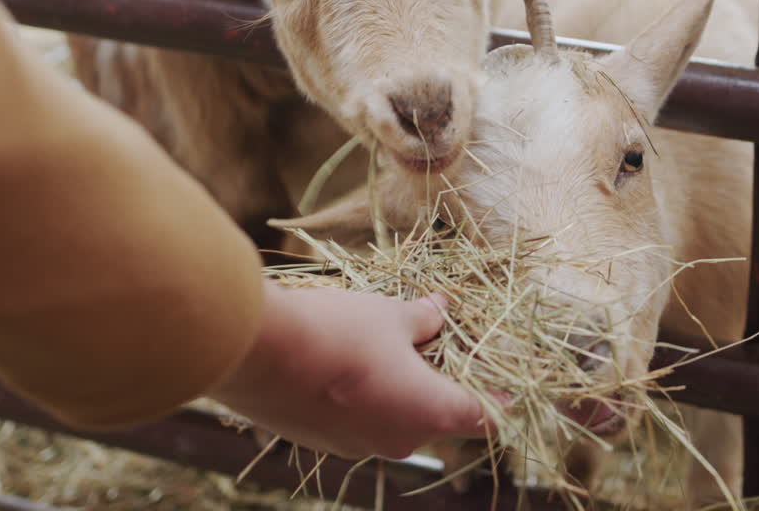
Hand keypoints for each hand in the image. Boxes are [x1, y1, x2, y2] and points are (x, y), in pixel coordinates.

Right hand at [208, 283, 491, 459]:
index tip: (501, 377)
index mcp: (429, 412)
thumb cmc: (338, 331)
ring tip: (391, 344)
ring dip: (403, 387)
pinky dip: (367, 396)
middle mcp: (400, 441)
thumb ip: (423, 318)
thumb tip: (440, 310)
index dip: (499, 397)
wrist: (256, 352)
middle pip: (440, 416)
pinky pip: (361, 421)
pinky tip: (351, 360)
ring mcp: (358, 447)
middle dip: (443, 380)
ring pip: (398, 418)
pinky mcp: (323, 443)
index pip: (485, 418)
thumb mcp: (390, 314)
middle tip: (439, 342)